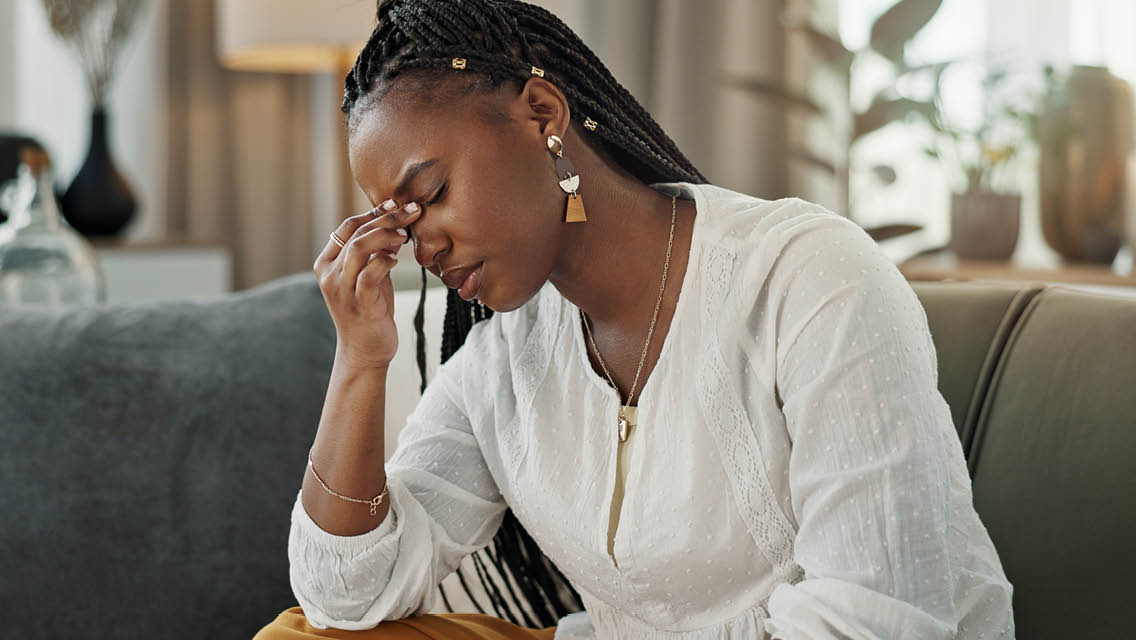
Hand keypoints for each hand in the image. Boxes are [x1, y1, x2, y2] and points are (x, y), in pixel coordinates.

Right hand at [313, 199, 421, 369]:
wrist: (365, 352)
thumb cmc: (370, 311)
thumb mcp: (370, 276)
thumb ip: (375, 253)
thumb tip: (395, 225)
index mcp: (327, 263)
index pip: (347, 226)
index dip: (373, 212)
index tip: (396, 203)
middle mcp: (330, 274)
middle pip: (356, 232)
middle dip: (387, 218)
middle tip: (412, 212)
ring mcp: (342, 289)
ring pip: (360, 248)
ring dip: (386, 235)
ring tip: (405, 236)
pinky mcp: (359, 303)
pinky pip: (370, 273)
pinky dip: (385, 261)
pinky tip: (396, 260)